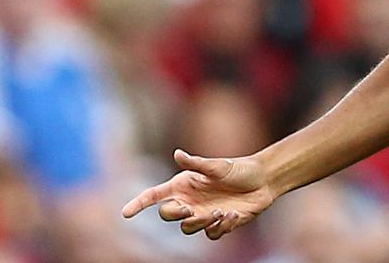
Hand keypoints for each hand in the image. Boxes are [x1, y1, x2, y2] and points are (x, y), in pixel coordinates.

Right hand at [122, 149, 275, 239]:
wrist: (263, 181)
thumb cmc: (239, 169)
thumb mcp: (218, 166)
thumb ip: (197, 163)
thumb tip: (177, 153)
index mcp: (184, 185)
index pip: (154, 196)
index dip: (139, 204)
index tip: (125, 214)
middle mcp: (190, 201)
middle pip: (167, 215)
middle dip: (176, 214)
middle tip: (192, 209)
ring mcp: (202, 214)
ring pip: (188, 229)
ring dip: (202, 223)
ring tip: (221, 211)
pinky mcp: (217, 225)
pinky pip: (211, 235)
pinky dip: (220, 228)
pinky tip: (234, 215)